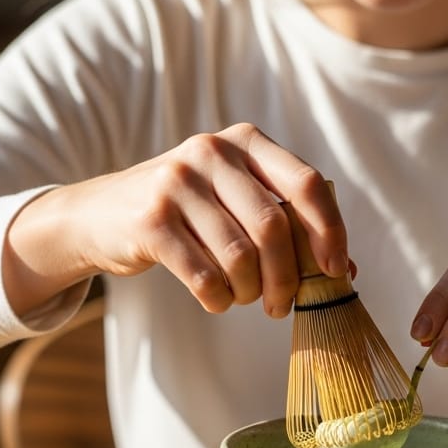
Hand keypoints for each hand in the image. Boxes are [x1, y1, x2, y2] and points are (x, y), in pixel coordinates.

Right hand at [4, 123, 348, 316]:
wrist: (101, 214)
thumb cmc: (187, 213)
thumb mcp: (235, 200)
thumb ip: (288, 224)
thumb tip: (346, 271)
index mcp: (246, 142)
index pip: (306, 184)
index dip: (329, 231)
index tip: (336, 271)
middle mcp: (212, 152)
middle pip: (274, 227)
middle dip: (286, 277)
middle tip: (280, 305)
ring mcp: (177, 182)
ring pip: (239, 255)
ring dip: (249, 291)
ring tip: (243, 298)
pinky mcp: (150, 219)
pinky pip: (204, 275)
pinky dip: (218, 298)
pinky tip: (216, 299)